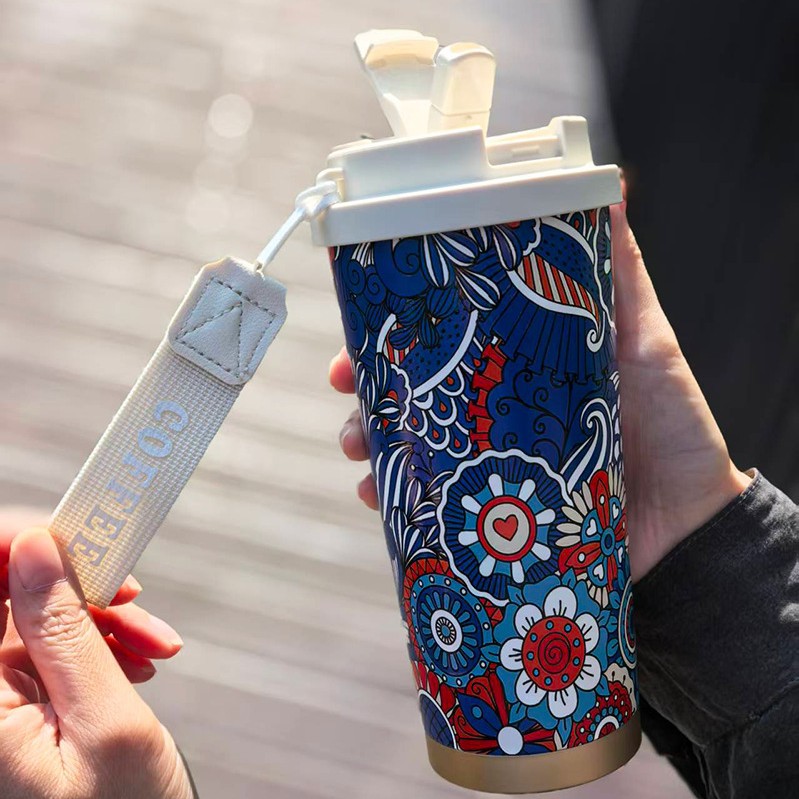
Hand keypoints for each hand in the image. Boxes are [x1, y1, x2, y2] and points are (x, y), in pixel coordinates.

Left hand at [0, 525, 192, 798]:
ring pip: (44, 613)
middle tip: (132, 591)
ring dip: (105, 614)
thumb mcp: (107, 723)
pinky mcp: (32, 696)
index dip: (9, 548)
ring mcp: (5, 697)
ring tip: (154, 643)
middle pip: (8, 597)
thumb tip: (36, 549)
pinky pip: (63, 639)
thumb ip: (65, 633)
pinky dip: (109, 637)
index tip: (68, 534)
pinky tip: (142, 655)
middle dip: (75, 584)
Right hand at [328, 204, 750, 580]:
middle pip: (416, 390)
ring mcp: (489, 461)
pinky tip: (378, 496)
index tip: (366, 325)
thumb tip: (613, 189)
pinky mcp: (492, 509)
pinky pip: (430, 503)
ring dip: (371, 440)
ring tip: (358, 447)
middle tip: (347, 387)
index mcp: (519, 366)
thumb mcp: (645, 342)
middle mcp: (495, 410)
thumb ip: (621, 279)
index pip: (447, 339)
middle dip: (370, 386)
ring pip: (411, 444)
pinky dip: (397, 498)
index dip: (401, 330)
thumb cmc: (671, 426)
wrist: (690, 523)